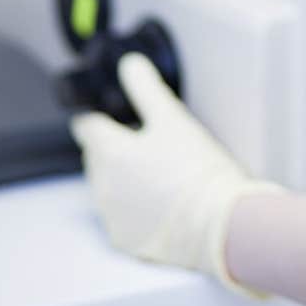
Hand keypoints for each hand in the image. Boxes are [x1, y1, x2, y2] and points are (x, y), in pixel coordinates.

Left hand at [70, 52, 279, 296]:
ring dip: (124, 177)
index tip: (112, 115)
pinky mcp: (126, 241)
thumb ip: (146, 88)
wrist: (219, 224)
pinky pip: (121, 215)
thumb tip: (129, 64)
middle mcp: (102, 186)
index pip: (86, 125)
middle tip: (151, 144)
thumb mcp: (173, 119)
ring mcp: (112, 216)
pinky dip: (134, 206)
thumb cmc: (198, 170)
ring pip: (108, 186)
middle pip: (97, 156)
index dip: (99, 116)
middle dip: (115, 147)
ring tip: (161, 173)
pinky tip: (162, 201)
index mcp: (109, 152)